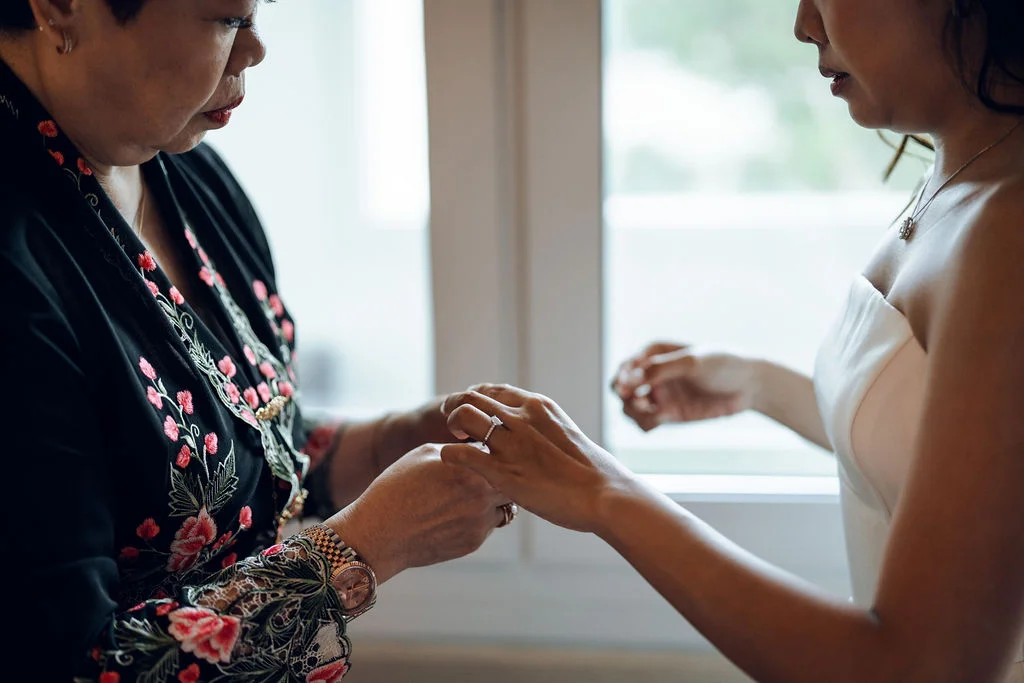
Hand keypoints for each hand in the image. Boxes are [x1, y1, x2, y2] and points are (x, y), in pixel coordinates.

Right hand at [325, 444, 509, 582]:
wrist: (378, 534)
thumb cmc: (396, 488)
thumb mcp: (424, 455)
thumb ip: (457, 450)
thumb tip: (475, 447)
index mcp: (471, 467)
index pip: (500, 453)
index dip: (494, 451)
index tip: (487, 450)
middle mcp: (482, 495)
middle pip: (511, 481)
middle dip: (502, 476)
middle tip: (489, 473)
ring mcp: (480, 521)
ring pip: (505, 506)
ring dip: (494, 500)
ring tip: (471, 496)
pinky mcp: (473, 542)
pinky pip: (488, 525)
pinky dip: (479, 518)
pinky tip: (456, 514)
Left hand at [440, 384, 637, 533]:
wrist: (606, 495)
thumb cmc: (593, 473)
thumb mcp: (566, 437)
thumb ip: (545, 432)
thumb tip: (537, 440)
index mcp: (538, 407)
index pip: (494, 390)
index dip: (476, 398)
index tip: (471, 412)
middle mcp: (521, 418)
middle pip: (472, 397)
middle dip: (455, 406)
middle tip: (453, 424)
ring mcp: (511, 443)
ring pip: (463, 417)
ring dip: (451, 425)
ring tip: (454, 439)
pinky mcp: (502, 471)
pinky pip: (460, 453)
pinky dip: (448, 453)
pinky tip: (447, 460)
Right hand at [611, 342, 759, 430]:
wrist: (749, 385)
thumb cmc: (723, 364)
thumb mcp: (692, 362)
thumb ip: (662, 369)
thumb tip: (633, 379)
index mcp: (654, 354)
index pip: (626, 366)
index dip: (623, 377)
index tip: (632, 385)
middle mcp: (652, 375)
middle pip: (621, 388)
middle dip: (625, 396)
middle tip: (639, 401)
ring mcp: (659, 395)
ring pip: (630, 408)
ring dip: (633, 412)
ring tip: (650, 412)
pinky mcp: (669, 414)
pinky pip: (646, 422)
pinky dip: (646, 423)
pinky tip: (659, 420)